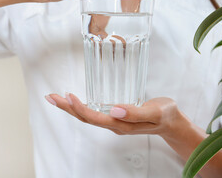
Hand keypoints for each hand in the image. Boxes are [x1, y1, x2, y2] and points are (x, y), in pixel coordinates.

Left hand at [46, 93, 182, 137]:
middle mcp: (114, 125)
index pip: (95, 118)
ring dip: (70, 108)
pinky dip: (80, 106)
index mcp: (122, 125)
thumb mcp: (156, 112)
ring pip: (87, 116)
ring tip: (55, 98)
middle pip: (85, 118)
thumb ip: (136, 113)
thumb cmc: (165, 115)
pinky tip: (73, 101)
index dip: (80, 108)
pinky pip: (93, 113)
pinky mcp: (114, 116)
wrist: (172, 122)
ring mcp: (113, 121)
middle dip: (66, 108)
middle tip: (50, 97)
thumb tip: (114, 110)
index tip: (68, 96)